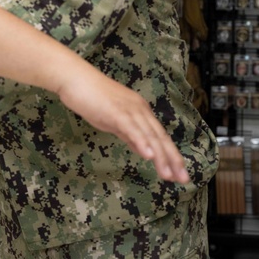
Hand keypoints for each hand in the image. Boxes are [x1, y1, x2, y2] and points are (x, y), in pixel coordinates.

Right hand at [57, 69, 190, 184]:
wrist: (74, 78)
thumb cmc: (90, 98)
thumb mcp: (113, 121)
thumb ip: (129, 135)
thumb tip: (144, 150)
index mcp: (140, 111)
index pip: (159, 136)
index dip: (171, 154)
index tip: (180, 173)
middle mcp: (139, 109)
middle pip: (160, 137)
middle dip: (173, 159)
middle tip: (184, 179)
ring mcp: (128, 109)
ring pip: (149, 135)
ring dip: (161, 156)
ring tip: (169, 175)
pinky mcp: (116, 111)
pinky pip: (131, 129)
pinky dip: (142, 142)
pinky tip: (149, 156)